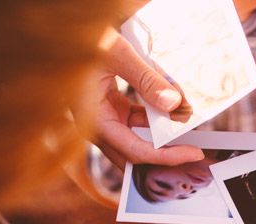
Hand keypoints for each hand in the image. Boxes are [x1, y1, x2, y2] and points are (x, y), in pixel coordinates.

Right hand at [75, 32, 208, 168]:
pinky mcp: (108, 110)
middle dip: (165, 155)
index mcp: (95, 122)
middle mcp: (97, 127)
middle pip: (135, 156)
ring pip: (136, 140)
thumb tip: (174, 103)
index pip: (136, 152)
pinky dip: (153, 118)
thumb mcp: (117, 54)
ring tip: (185, 124)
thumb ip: (146, 79)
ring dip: (160, 136)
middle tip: (194, 151)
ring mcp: (102, 120)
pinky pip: (134, 122)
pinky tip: (170, 108)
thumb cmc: (82, 42)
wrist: (61, 35)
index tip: (192, 153)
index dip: (166, 157)